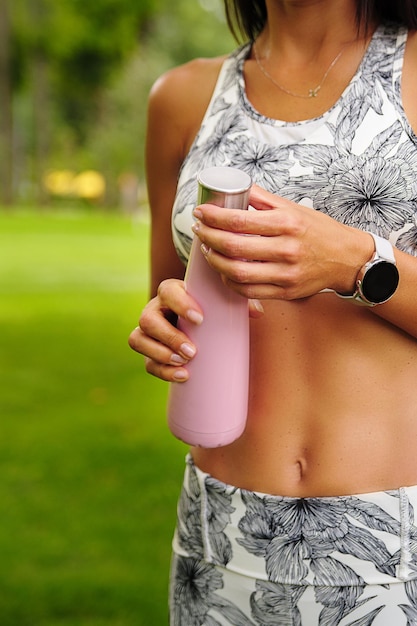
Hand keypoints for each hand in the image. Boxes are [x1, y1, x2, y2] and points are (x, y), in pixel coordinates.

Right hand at [128, 275, 264, 381]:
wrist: (200, 324)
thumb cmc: (213, 309)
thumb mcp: (224, 303)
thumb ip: (240, 305)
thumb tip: (257, 314)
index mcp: (171, 293)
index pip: (167, 291)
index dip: (180, 304)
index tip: (200, 319)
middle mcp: (155, 310)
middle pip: (148, 319)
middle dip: (169, 337)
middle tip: (192, 351)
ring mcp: (148, 332)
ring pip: (138, 340)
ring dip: (160, 353)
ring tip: (184, 362)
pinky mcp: (149, 353)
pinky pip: (146, 362)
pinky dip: (163, 371)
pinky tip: (183, 376)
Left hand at [192, 185, 372, 299]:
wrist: (347, 259)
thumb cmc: (319, 231)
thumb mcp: (294, 208)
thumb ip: (264, 199)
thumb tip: (236, 187)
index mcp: (286, 223)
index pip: (239, 219)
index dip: (213, 216)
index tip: (200, 212)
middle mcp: (286, 249)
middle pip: (234, 246)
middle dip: (208, 238)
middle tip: (199, 230)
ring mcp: (286, 274)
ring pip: (237, 272)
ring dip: (215, 262)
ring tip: (208, 251)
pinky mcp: (286, 292)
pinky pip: (249, 291)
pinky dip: (230, 282)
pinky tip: (224, 271)